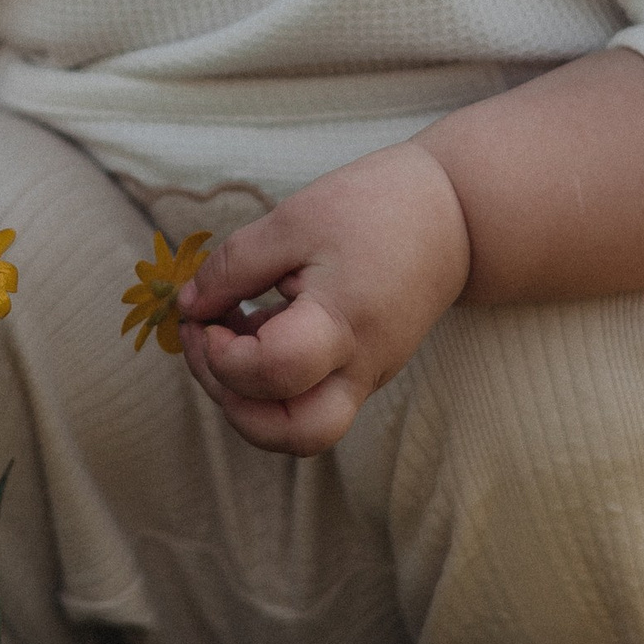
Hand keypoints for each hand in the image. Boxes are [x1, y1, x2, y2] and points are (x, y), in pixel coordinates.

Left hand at [174, 142, 472, 456]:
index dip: (220, 354)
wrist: (455, 216)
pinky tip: (253, 329)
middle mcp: (361, 367)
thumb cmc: (374, 207)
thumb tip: (187, 308)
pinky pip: (310, 400)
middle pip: (296, 435)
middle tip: (206, 346)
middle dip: (232, 404)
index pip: (274, 373)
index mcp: (344, 323)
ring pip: (302, 429)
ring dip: (247, 399)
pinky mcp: (364, 372)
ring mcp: (367, 376)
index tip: (201, 314)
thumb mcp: (294, 220)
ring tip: (223, 337)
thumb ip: (234, 267)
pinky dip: (269, 382)